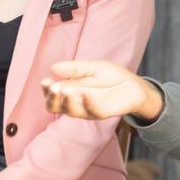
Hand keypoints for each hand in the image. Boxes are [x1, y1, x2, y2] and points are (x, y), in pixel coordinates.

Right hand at [42, 60, 164, 121]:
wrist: (134, 85)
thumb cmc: (111, 77)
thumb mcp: (92, 67)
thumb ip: (75, 68)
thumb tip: (53, 67)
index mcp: (70, 91)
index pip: (52, 95)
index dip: (46, 89)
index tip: (45, 81)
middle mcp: (76, 103)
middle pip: (56, 107)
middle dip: (52, 98)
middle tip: (53, 87)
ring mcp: (89, 109)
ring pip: (72, 112)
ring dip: (67, 102)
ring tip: (66, 89)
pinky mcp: (104, 112)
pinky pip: (93, 110)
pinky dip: (88, 102)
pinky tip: (85, 94)